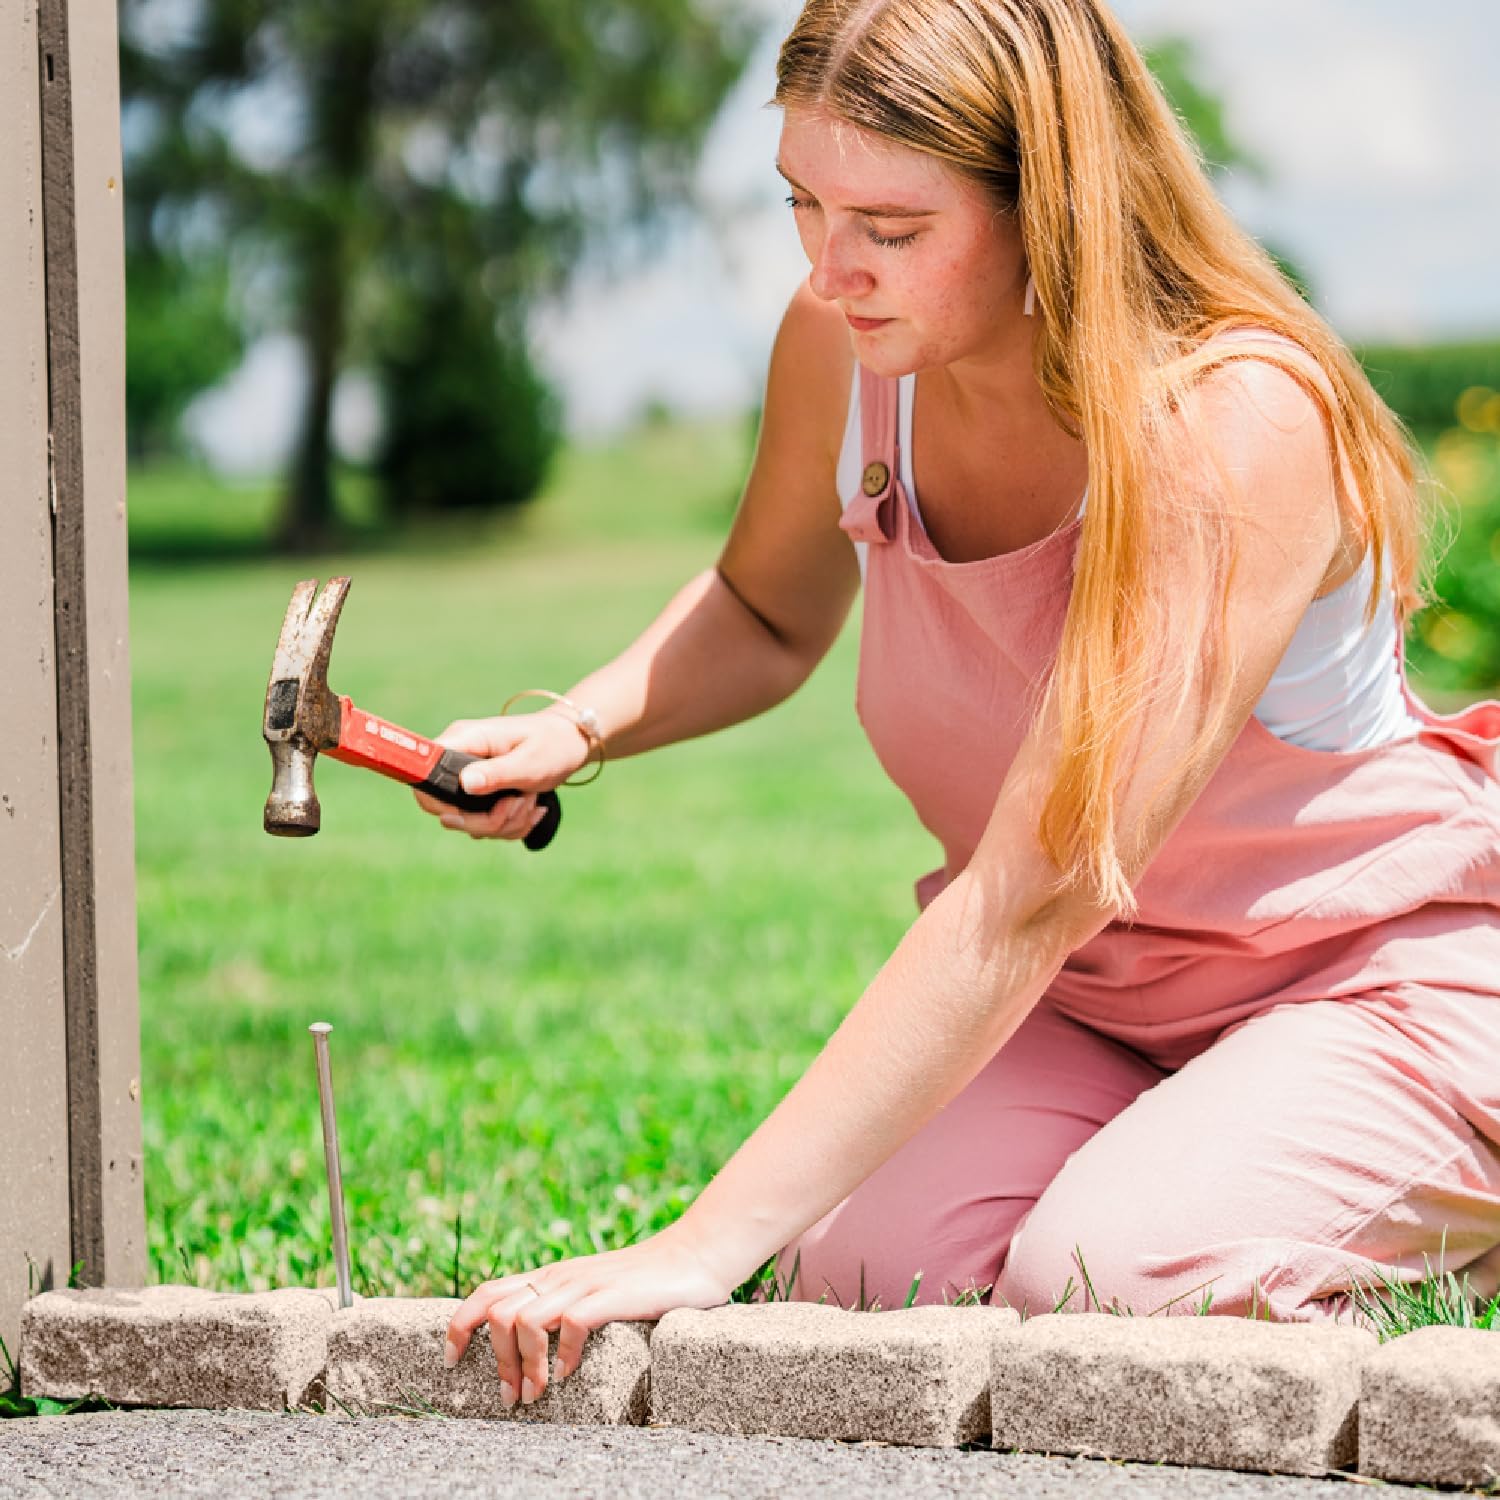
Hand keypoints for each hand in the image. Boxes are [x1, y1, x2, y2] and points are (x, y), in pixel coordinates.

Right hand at [413, 710, 589, 839]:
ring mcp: (469, 781)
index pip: (423, 775)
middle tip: (519, 802)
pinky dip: (511, 826)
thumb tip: (465, 783)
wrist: (570, 744)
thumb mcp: (529, 761)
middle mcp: (459, 761)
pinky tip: (531, 808)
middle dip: (488, 821)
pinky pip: (487, 827)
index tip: (470, 812)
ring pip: (470, 825)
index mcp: (464, 741)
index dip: (439, 802)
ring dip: (506, 823)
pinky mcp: (481, 797)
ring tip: (531, 800)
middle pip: (447, 811)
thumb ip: (497, 773)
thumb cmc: (552, 745)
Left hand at [443, 1229, 732, 1404]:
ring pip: (524, 1319)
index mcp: (552, 1277)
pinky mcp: (612, 1295)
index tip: (452, 1361)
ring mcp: (585, 1284)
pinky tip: (570, 1374)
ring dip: (524, 1364)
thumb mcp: (591, 1291)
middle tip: (509, 1397)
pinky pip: (572, 1323)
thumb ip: (562, 1307)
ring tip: (535, 1396)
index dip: (460, 1325)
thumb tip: (524, 1344)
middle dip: (493, 1360)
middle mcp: (561, 1277)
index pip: (488, 1292)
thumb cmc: (644, 1283)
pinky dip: (563, 1354)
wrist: (694, 1256)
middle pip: (496, 1309)